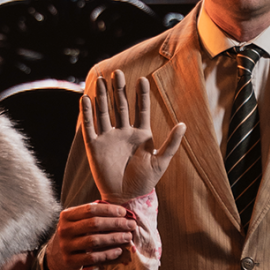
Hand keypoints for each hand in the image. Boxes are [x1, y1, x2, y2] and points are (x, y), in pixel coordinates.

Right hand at [46, 202, 137, 269]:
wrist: (55, 256)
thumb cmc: (73, 234)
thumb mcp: (76, 221)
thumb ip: (92, 215)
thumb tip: (120, 211)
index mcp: (67, 215)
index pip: (90, 209)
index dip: (109, 210)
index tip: (124, 212)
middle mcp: (65, 229)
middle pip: (94, 224)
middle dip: (116, 223)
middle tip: (131, 225)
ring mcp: (66, 246)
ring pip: (94, 241)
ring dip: (114, 238)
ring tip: (128, 237)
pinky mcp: (70, 260)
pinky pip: (92, 257)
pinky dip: (107, 254)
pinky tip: (118, 251)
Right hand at [82, 70, 184, 202]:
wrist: (126, 197)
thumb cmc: (145, 182)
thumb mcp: (161, 162)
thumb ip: (172, 143)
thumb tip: (183, 124)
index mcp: (141, 134)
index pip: (141, 109)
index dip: (141, 95)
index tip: (142, 79)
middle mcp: (123, 133)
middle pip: (120, 106)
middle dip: (119, 90)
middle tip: (118, 72)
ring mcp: (108, 138)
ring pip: (104, 112)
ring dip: (103, 97)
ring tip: (102, 80)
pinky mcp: (94, 147)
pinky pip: (90, 126)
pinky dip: (87, 113)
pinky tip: (86, 99)